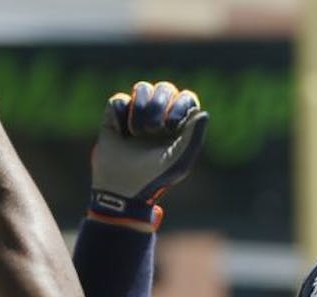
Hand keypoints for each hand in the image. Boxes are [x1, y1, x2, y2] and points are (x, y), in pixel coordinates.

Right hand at [89, 80, 208, 229]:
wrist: (122, 188)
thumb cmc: (155, 177)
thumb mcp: (179, 160)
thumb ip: (193, 137)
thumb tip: (202, 113)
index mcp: (178, 125)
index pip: (186, 98)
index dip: (179, 105)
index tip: (171, 125)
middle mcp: (159, 116)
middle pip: (164, 88)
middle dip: (158, 105)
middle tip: (151, 129)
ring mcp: (136, 114)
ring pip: (142, 88)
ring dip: (140, 109)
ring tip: (136, 132)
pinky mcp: (114, 116)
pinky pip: (119, 100)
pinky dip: (120, 115)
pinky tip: (121, 133)